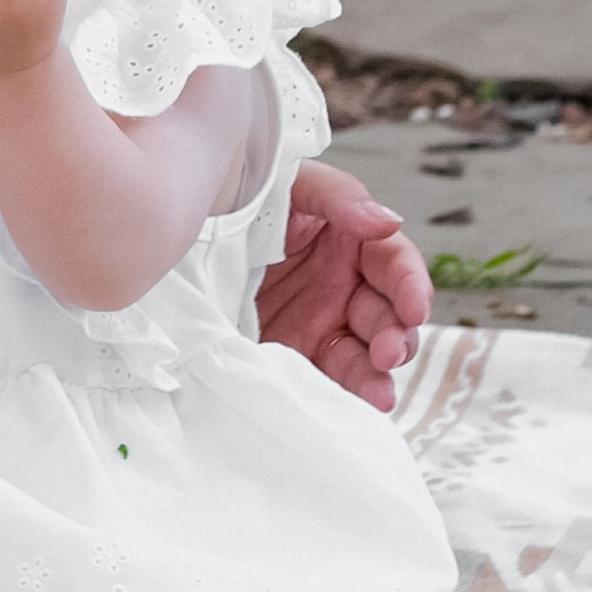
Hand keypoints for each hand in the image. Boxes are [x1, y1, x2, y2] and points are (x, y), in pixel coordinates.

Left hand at [257, 158, 428, 411]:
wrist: (178, 234)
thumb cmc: (239, 198)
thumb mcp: (288, 186)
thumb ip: (338, 198)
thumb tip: (387, 221)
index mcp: (348, 242)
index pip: (394, 264)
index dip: (411, 285)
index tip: (413, 308)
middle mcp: (341, 287)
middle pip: (388, 317)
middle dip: (397, 337)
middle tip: (387, 353)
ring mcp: (320, 325)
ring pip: (366, 356)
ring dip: (378, 375)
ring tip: (377, 392)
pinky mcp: (295, 356)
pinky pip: (329, 380)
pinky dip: (347, 395)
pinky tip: (357, 405)